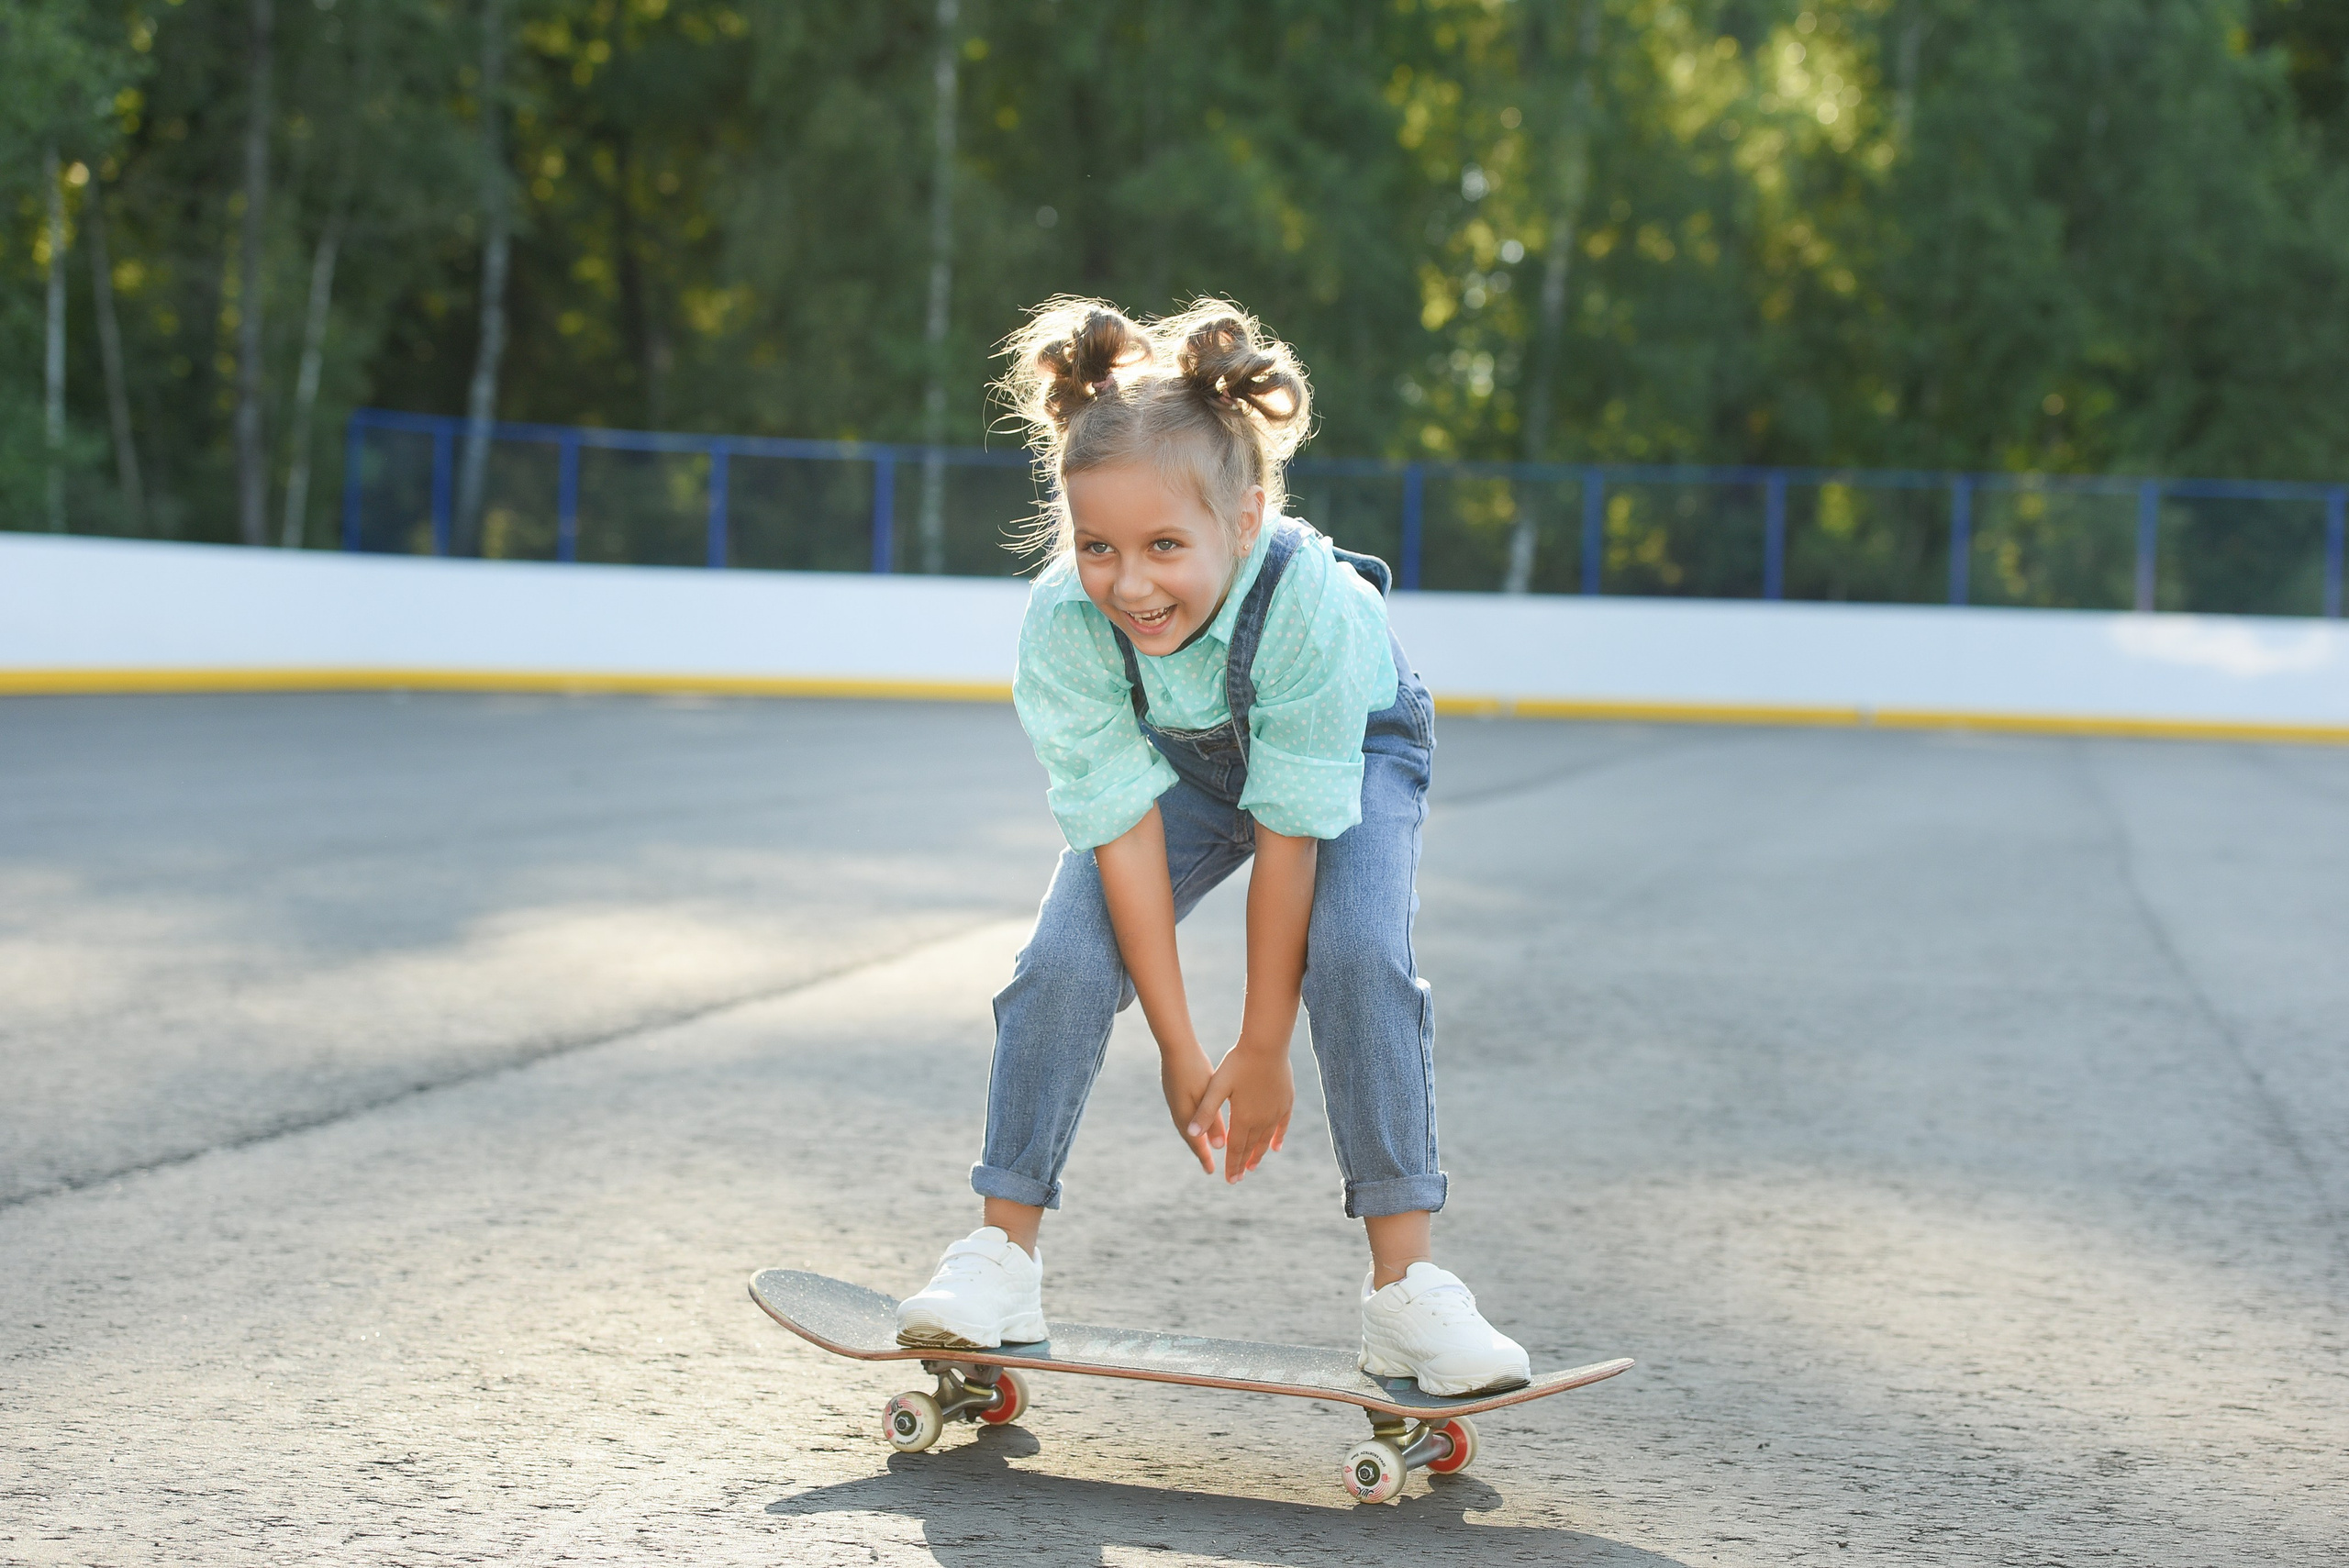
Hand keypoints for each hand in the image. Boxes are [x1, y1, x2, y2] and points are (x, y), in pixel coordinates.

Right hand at [1160, 1044, 1223, 1174]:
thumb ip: (1213, 1120)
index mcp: (1186, 1117)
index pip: (1197, 1143)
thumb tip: (1219, 1146)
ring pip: (1188, 1127)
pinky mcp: (1174, 1094)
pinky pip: (1186, 1116)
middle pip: (1191, 1138)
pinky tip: (1198, 1121)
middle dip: (1201, 1151)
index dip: (1205, 1158)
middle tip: (1208, 1165)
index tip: (1212, 1172)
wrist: (1175, 1047)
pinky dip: (1194, 1125)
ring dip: (1197, 1138)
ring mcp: (1174, 1103)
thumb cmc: (1194, 1070)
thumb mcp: (1208, 1096)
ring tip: (1204, 1146)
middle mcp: (1178, 1113)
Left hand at [1187, 1039, 1293, 1183]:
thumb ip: (1205, 1112)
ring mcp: (1276, 1112)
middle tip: (1237, 1179)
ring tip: (1252, 1166)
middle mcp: (1262, 1120)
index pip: (1235, 1149)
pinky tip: (1276, 1147)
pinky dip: (1277, 1138)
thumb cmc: (1238, 1063)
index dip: (1232, 1165)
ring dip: (1258, 1154)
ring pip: (1266, 1140)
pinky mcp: (1286, 1102)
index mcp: (1243, 1118)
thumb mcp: (1217, 1086)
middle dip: (1242, 1164)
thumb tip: (1191, 1134)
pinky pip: (1282, 1127)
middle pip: (1250, 1148)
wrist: (1267, 1045)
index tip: (1230, 1180)